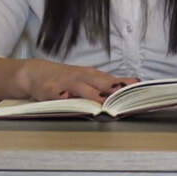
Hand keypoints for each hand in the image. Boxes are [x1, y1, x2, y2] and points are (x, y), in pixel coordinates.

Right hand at [17, 59, 138, 102]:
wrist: (37, 72)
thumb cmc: (69, 78)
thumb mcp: (91, 77)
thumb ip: (111, 82)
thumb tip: (135, 83)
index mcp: (93, 75)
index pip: (112, 80)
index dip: (125, 85)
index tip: (138, 88)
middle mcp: (82, 77)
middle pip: (100, 82)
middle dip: (112, 88)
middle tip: (124, 95)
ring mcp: (66, 83)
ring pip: (81, 88)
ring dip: (91, 95)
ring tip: (102, 102)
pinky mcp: (50, 90)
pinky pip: (57, 94)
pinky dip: (62, 97)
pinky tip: (68, 99)